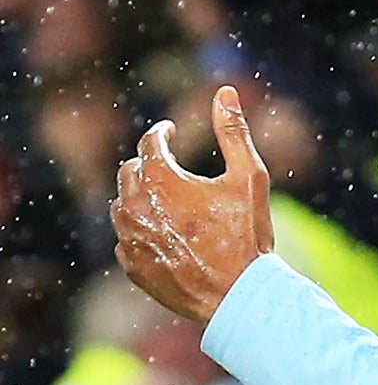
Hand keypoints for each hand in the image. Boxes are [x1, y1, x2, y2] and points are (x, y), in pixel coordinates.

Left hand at [110, 86, 274, 323]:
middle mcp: (135, 206)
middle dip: (148, 163)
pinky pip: (125, 237)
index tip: (171, 132)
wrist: (235, 293)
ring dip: (140, 196)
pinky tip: (164, 232)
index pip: (149, 143)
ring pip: (121, 205)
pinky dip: (139, 228)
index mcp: (161, 179)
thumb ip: (233, 131)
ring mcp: (129, 238)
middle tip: (169, 165)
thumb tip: (225, 91)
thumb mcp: (249, 176)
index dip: (162, 133)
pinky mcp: (130, 264)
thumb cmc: (245, 233)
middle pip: (129, 171)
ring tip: (167, 199)